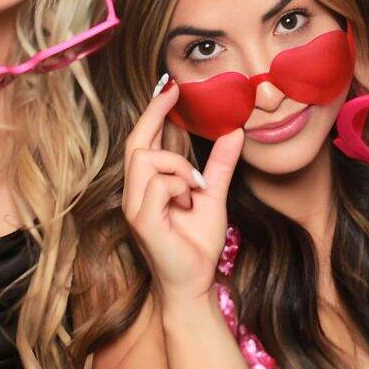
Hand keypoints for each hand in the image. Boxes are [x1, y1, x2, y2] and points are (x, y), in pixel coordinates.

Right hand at [122, 79, 244, 303]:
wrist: (196, 283)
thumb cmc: (198, 243)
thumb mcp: (214, 194)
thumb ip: (220, 164)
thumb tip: (235, 131)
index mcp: (148, 185)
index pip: (143, 141)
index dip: (153, 112)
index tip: (169, 85)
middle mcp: (134, 193)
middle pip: (136, 142)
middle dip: (154, 113)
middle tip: (175, 92)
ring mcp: (134, 206)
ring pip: (147, 158)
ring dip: (179, 165)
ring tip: (196, 187)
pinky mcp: (141, 220)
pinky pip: (158, 183)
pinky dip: (180, 186)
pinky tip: (191, 201)